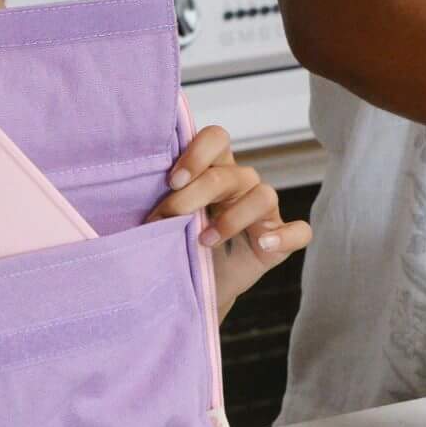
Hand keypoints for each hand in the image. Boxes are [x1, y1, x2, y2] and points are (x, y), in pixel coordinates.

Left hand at [145, 124, 313, 320]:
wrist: (191, 289)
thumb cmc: (176, 244)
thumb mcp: (165, 220)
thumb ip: (159, 201)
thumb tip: (127, 195)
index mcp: (213, 168)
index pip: (216, 138)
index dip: (197, 153)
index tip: (171, 180)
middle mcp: (241, 184)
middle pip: (232, 172)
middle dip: (198, 193)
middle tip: (171, 216)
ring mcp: (264, 213)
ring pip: (264, 194)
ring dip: (233, 217)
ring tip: (205, 240)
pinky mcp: (278, 241)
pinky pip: (299, 231)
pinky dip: (284, 235)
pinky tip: (263, 243)